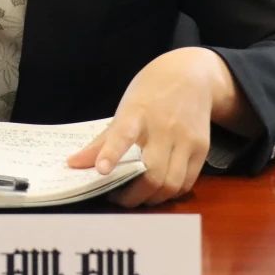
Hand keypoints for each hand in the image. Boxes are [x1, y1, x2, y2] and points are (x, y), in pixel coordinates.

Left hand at [66, 48, 235, 206]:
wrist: (191, 75)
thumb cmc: (151, 93)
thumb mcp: (124, 108)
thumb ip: (101, 141)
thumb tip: (73, 165)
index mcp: (138, 113)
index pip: (123, 134)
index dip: (111, 154)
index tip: (102, 170)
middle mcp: (164, 127)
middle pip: (152, 173)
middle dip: (132, 196)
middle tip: (117, 198)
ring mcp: (186, 139)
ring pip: (171, 184)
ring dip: (151, 199)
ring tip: (137, 196)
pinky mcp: (202, 148)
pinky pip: (186, 182)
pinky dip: (169, 193)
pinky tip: (158, 189)